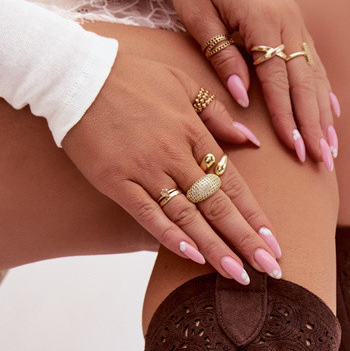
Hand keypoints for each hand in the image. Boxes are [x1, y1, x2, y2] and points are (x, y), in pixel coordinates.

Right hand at [62, 46, 281, 282]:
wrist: (74, 74)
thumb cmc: (130, 76)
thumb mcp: (181, 82)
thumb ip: (216, 113)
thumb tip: (252, 139)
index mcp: (194, 132)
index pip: (233, 183)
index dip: (255, 216)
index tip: (275, 243)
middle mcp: (175, 155)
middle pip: (218, 206)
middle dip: (246, 240)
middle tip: (271, 269)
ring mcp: (146, 170)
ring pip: (188, 216)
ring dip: (215, 248)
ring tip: (238, 276)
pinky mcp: (117, 181)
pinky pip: (148, 214)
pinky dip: (171, 236)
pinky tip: (192, 257)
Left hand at [168, 0, 337, 169]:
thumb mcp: (196, 13)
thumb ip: (221, 55)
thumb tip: (242, 96)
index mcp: (262, 19)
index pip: (278, 79)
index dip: (287, 117)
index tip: (294, 149)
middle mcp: (287, 22)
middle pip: (305, 84)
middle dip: (314, 127)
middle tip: (321, 163)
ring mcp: (295, 23)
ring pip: (315, 78)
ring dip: (324, 117)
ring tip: (330, 152)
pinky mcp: (295, 25)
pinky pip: (315, 64)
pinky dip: (324, 93)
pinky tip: (333, 117)